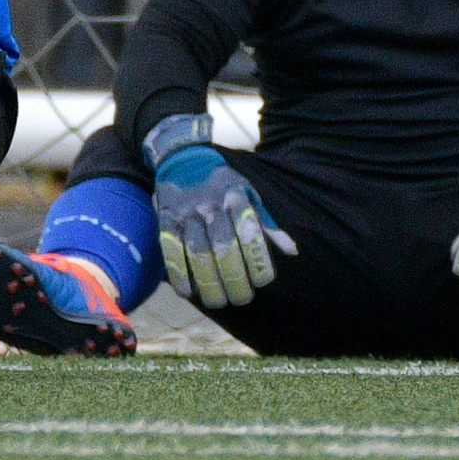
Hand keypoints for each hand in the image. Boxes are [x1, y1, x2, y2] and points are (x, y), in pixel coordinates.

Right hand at [145, 114, 295, 309]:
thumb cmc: (222, 183)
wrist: (183, 157)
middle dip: (234, 278)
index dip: (258, 260)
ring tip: (219, 302)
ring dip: (208, 282)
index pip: (249, 232)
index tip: (264, 282)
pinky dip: (179, 274)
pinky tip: (189, 293)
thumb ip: (266, 222)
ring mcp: (186, 212)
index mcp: (235, 196)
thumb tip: (292, 251)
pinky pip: (171, 250)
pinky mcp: (166, 219)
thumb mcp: (248, 193)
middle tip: (242, 299)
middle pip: (223, 247)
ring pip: (198, 252)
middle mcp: (211, 203)